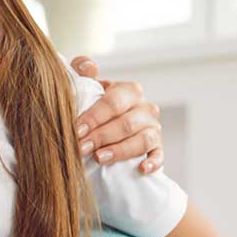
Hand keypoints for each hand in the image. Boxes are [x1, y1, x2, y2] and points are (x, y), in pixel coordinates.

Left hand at [69, 56, 163, 173]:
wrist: (106, 128)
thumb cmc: (94, 105)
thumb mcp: (87, 85)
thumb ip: (82, 69)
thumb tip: (89, 68)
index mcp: (128, 91)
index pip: (113, 102)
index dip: (94, 116)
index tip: (76, 130)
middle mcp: (144, 108)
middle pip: (127, 122)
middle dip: (102, 135)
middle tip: (82, 147)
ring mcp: (153, 129)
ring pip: (142, 139)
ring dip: (120, 150)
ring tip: (99, 158)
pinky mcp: (157, 148)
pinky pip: (159, 155)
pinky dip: (152, 162)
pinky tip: (141, 169)